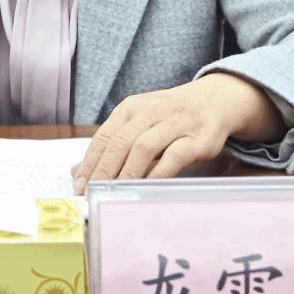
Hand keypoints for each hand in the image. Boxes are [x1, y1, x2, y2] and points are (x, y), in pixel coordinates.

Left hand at [71, 72, 285, 193]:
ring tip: (114, 193)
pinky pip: (174, 156)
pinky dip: (158, 172)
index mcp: (131, 107)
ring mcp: (175, 123)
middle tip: (92, 193)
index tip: (78, 185)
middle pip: (120, 142)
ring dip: (126, 173)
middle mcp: (151, 111)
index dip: (90, 162)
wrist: (214, 100)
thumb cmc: (170, 116)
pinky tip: (147, 187)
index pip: (104, 136)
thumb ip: (112, 144)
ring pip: (144, 147)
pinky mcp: (197, 137)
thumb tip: (78, 171)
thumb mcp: (139, 121)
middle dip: (103, 170)